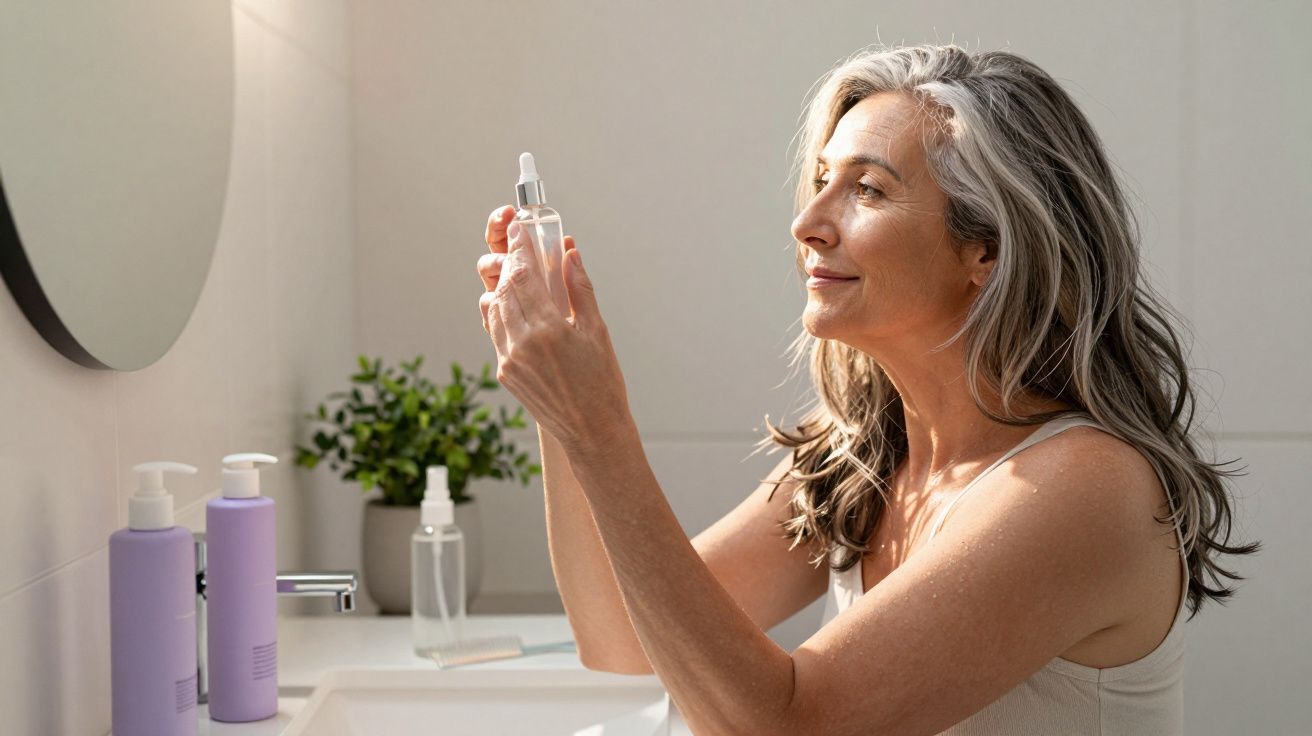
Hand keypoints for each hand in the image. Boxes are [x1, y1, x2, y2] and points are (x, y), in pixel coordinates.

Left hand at [476, 206, 631, 451]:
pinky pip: (495, 331)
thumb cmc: (603, 383)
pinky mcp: (504, 372)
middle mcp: (521, 343)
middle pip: (504, 287)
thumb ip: (579, 288)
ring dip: (503, 285)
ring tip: (519, 272)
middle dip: (510, 261)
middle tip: (519, 243)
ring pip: (494, 308)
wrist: (592, 431)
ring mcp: (508, 359)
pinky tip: (514, 303)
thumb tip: (569, 254)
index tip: (519, 227)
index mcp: (548, 330)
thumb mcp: (597, 331)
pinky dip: (501, 311)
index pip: (523, 275)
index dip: (519, 246)